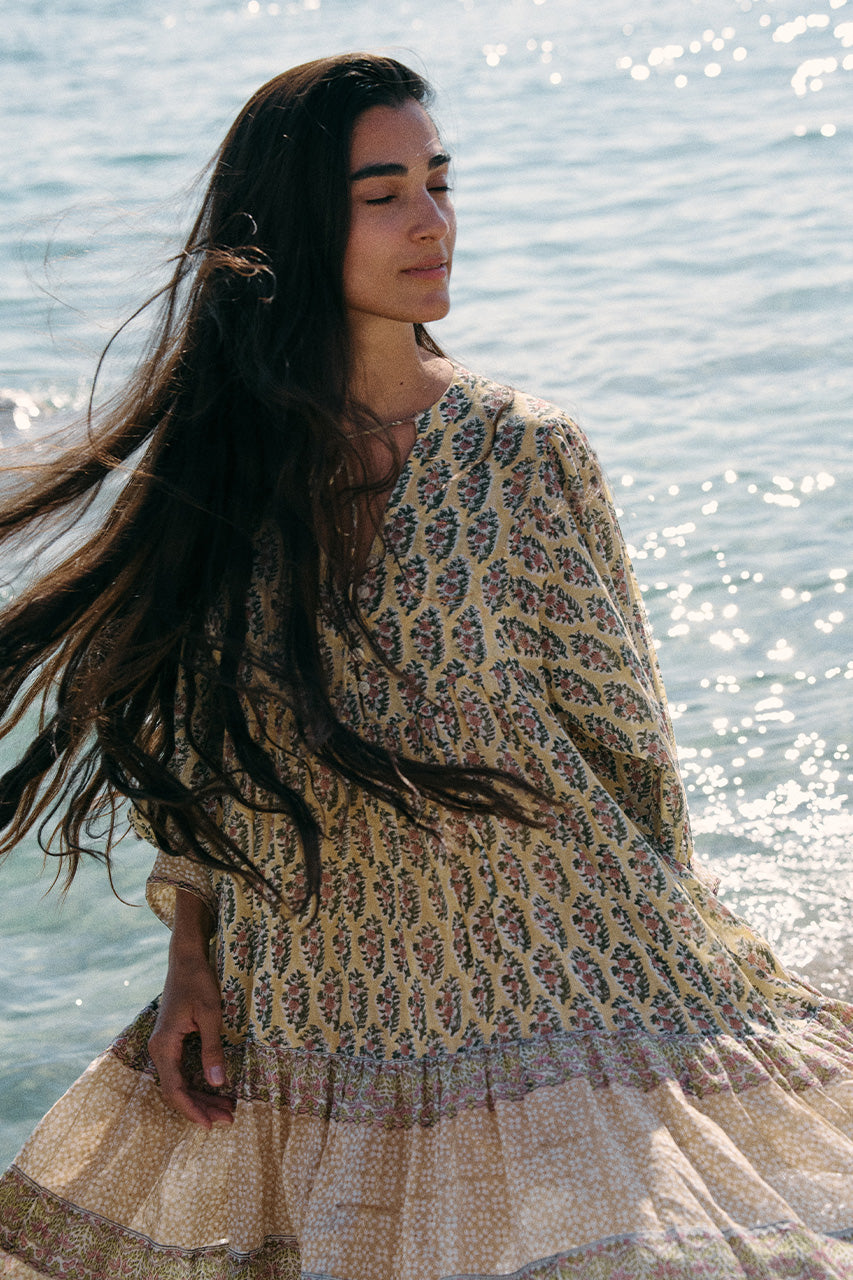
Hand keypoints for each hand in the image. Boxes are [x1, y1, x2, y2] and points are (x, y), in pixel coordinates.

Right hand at [148, 893, 234, 1128]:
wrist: (186, 959)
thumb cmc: (198, 982)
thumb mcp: (210, 1014)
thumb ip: (213, 1049)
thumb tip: (218, 1083)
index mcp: (164, 1045)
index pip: (175, 1090)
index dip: (192, 1110)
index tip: (211, 1124)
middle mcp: (158, 1049)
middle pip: (176, 1091)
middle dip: (201, 1107)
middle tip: (228, 1119)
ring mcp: (163, 1046)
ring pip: (179, 1082)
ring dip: (200, 1097)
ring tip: (226, 1109)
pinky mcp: (171, 1042)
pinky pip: (181, 1071)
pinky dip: (197, 1083)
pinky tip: (215, 1089)